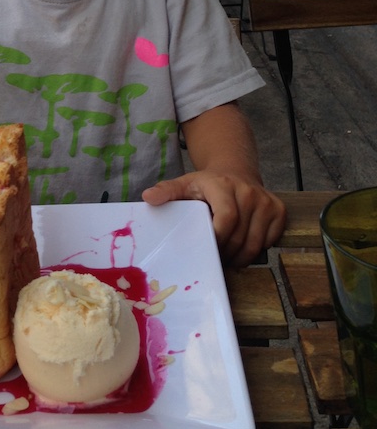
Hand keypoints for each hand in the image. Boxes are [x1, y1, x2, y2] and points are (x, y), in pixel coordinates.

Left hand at [142, 171, 285, 266]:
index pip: (226, 220)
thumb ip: (167, 191)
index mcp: (223, 186)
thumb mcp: (184, 184)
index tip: (207, 248)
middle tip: (215, 257)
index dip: (218, 240)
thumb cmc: (206, 184)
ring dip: (241, 257)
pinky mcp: (279, 210)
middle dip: (226, 253)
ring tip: (227, 255)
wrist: (235, 171)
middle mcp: (249, 192)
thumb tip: (148, 197)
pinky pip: (270, 242)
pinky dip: (257, 249)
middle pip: (240, 237)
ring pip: (256, 244)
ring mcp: (266, 202)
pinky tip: (243, 243)